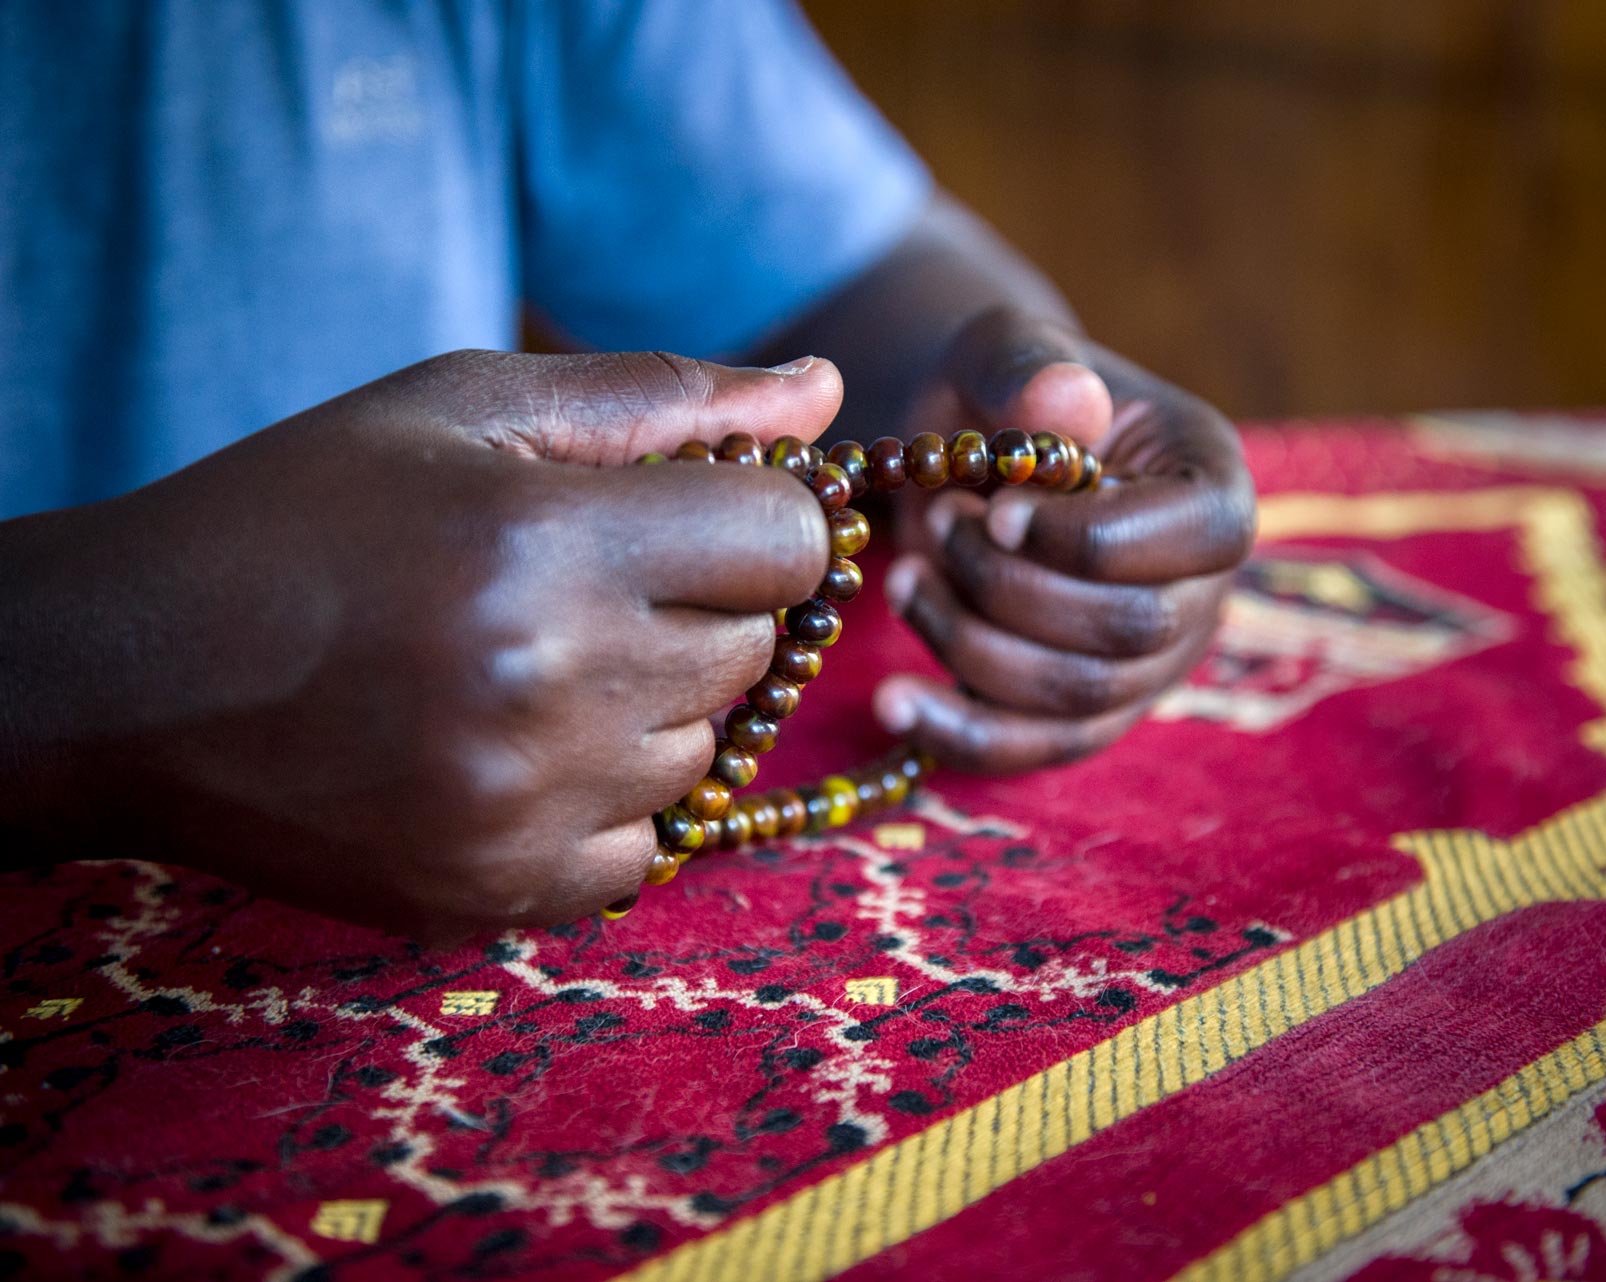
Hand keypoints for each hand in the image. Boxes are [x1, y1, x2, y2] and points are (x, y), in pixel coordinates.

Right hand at [0, 350, 839, 938]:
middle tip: (584, 585)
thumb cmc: (301, 512)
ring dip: (648, 704)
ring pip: (701, 750)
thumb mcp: (465, 406)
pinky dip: (604, 803)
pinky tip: (515, 752)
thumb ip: (661, 398)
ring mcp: (530, 808)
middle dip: (698, 604)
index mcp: (550, 543)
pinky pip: (642, 849)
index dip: (759, 518)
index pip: (790, 543)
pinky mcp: (498, 894)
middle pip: (752, 648)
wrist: (130, 677)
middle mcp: (556, 686)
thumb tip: (825, 395)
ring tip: (527, 668)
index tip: (697, 516)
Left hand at [877, 307, 1255, 770]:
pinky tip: (892, 703)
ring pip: (1078, 695)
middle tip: (938, 526)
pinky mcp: (1087, 713)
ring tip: (904, 576)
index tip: (998, 511)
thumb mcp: (1003, 350)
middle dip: (1012, 587)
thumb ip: (1030, 368)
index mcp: (1214, 486)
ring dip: (972, 641)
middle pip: (1132, 630)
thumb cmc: (999, 393)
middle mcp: (1202, 587)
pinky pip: (1037, 748)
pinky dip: (961, 733)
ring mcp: (1151, 663)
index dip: (1092, 538)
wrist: (968, 451)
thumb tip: (1066, 402)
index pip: (1200, 536)